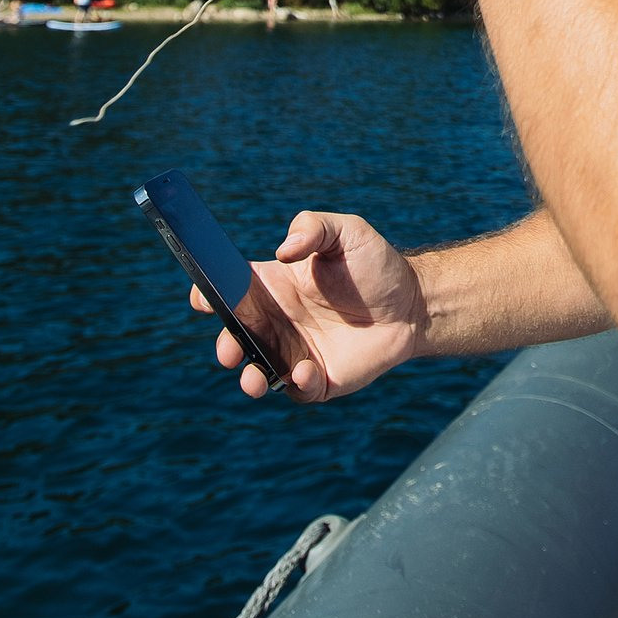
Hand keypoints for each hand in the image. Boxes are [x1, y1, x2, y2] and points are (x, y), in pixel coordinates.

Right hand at [194, 211, 427, 401]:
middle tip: (230, 349)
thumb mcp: (348, 231)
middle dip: (225, 345)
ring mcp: (296, 352)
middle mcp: (278, 321)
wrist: (414, 304)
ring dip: (249, 376)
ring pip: (258, 371)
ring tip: (253, 377)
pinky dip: (295, 385)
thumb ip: (313, 228)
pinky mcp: (319, 378)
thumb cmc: (375, 264)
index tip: (203, 298)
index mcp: (274, 285)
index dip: (208, 294)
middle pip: (236, 337)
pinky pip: (296, 389)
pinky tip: (306, 371)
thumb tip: (283, 251)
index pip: (229, 291)